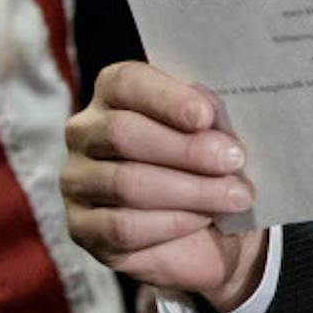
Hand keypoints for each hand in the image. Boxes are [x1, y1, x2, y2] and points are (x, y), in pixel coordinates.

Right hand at [61, 62, 267, 312]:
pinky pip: (124, 227)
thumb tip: (213, 115)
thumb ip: (213, 117)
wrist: (207, 229)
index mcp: (114, 94)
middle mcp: (85, 133)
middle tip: (234, 160)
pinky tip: (204, 219)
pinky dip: (173, 222)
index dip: (166, 98)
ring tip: (236, 196)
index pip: (126, 83)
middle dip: (186, 149)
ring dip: (192, 191)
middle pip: (123, 133)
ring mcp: (77, 182)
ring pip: (126, 184)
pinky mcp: (82, 228)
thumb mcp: (218, 133)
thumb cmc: (212, 163)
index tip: (205, 116)